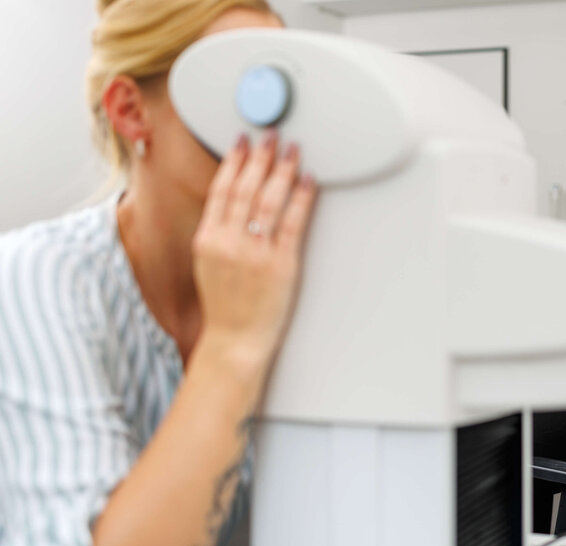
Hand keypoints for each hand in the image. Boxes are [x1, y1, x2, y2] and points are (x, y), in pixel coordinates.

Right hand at [192, 130, 316, 367]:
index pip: (221, 189)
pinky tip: (308, 181)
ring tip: (292, 150)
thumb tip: (233, 203)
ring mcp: (255, 252)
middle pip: (245, 187)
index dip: (233, 161)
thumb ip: (218, 234)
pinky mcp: (280, 264)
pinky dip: (301, 198)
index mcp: (207, 239)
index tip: (241, 142)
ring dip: (282, 170)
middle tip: (271, 134)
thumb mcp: (208, 264)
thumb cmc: (225, 306)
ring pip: (269, 199)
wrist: (234, 341)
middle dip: (260, 157)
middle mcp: (229, 241)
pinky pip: (293, 222)